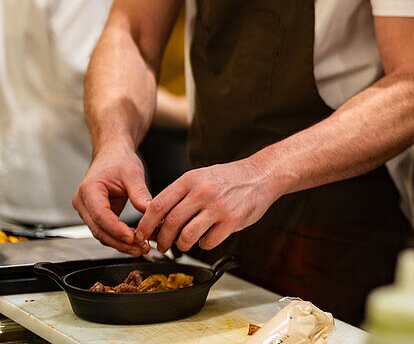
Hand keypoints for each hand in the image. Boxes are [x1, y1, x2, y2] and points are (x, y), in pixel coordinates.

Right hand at [72, 146, 151, 255]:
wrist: (112, 155)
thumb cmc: (119, 160)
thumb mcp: (132, 173)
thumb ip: (139, 192)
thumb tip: (149, 210)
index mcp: (89, 190)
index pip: (100, 215)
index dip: (116, 229)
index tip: (132, 237)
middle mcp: (83, 203)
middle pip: (99, 230)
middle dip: (120, 242)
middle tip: (140, 248)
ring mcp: (87, 211)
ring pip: (101, 234)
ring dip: (120, 243)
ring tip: (141, 248)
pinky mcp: (96, 215)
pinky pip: (106, 230)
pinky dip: (120, 238)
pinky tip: (136, 241)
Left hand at [136, 158, 278, 252]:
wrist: (263, 174)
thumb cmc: (231, 178)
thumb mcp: (202, 176)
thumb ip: (181, 194)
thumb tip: (159, 218)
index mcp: (191, 179)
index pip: (158, 204)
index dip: (146, 223)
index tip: (143, 233)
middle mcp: (203, 192)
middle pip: (170, 223)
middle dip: (162, 240)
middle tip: (162, 245)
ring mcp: (218, 206)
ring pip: (187, 236)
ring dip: (181, 246)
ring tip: (184, 245)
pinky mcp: (233, 220)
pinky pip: (208, 242)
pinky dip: (204, 244)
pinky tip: (208, 237)